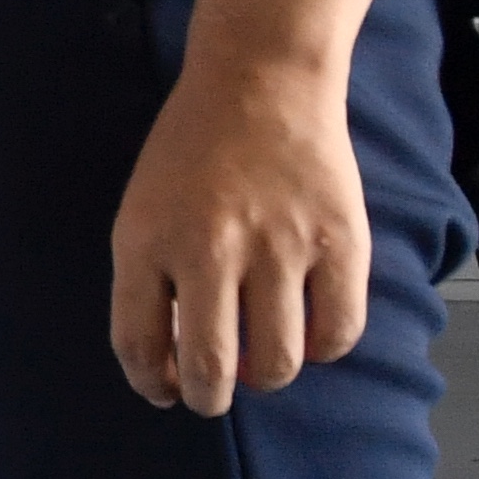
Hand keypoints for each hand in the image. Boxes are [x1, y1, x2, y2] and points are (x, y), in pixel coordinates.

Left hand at [107, 56, 367, 413]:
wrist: (260, 80)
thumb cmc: (191, 151)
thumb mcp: (143, 210)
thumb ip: (150, 280)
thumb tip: (175, 360)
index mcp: (146, 242)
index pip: (138, 345)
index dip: (151, 383)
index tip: (164, 390)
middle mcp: (209, 250)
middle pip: (210, 368)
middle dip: (208, 398)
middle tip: (213, 395)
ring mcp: (279, 247)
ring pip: (279, 362)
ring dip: (267, 377)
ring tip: (262, 361)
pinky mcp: (339, 240)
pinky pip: (339, 331)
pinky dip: (324, 348)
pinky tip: (309, 332)